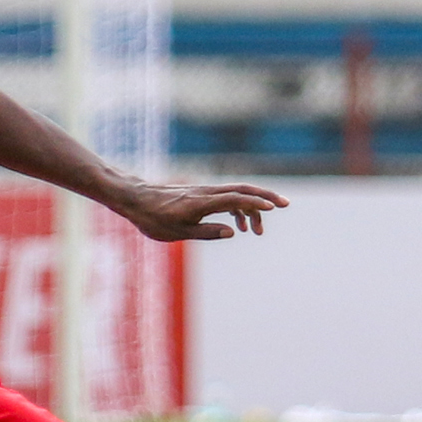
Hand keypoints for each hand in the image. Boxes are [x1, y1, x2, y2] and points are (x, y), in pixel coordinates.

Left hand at [112, 181, 287, 241]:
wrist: (136, 200)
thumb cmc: (154, 218)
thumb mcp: (178, 232)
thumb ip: (206, 232)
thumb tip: (232, 232)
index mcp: (202, 202)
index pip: (235, 199)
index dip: (256, 203)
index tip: (274, 208)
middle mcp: (207, 193)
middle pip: (242, 190)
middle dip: (265, 196)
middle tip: (285, 204)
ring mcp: (205, 192)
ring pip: (236, 194)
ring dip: (251, 208)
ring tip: (257, 231)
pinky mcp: (201, 195)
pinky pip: (226, 198)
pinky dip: (238, 208)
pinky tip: (239, 225)